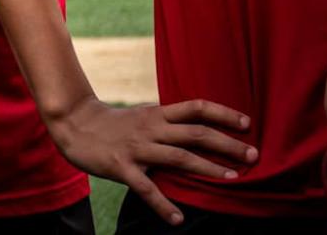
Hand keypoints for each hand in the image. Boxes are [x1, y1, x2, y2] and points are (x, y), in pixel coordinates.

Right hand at [46, 97, 257, 224]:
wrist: (74, 124)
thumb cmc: (114, 123)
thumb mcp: (144, 115)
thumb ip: (169, 121)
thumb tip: (202, 127)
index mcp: (157, 114)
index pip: (196, 108)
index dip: (222, 113)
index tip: (247, 124)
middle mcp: (150, 128)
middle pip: (195, 132)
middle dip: (226, 144)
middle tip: (253, 155)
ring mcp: (136, 147)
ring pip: (177, 156)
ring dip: (206, 168)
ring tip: (231, 179)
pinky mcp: (120, 166)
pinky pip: (145, 188)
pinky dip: (162, 205)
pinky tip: (177, 219)